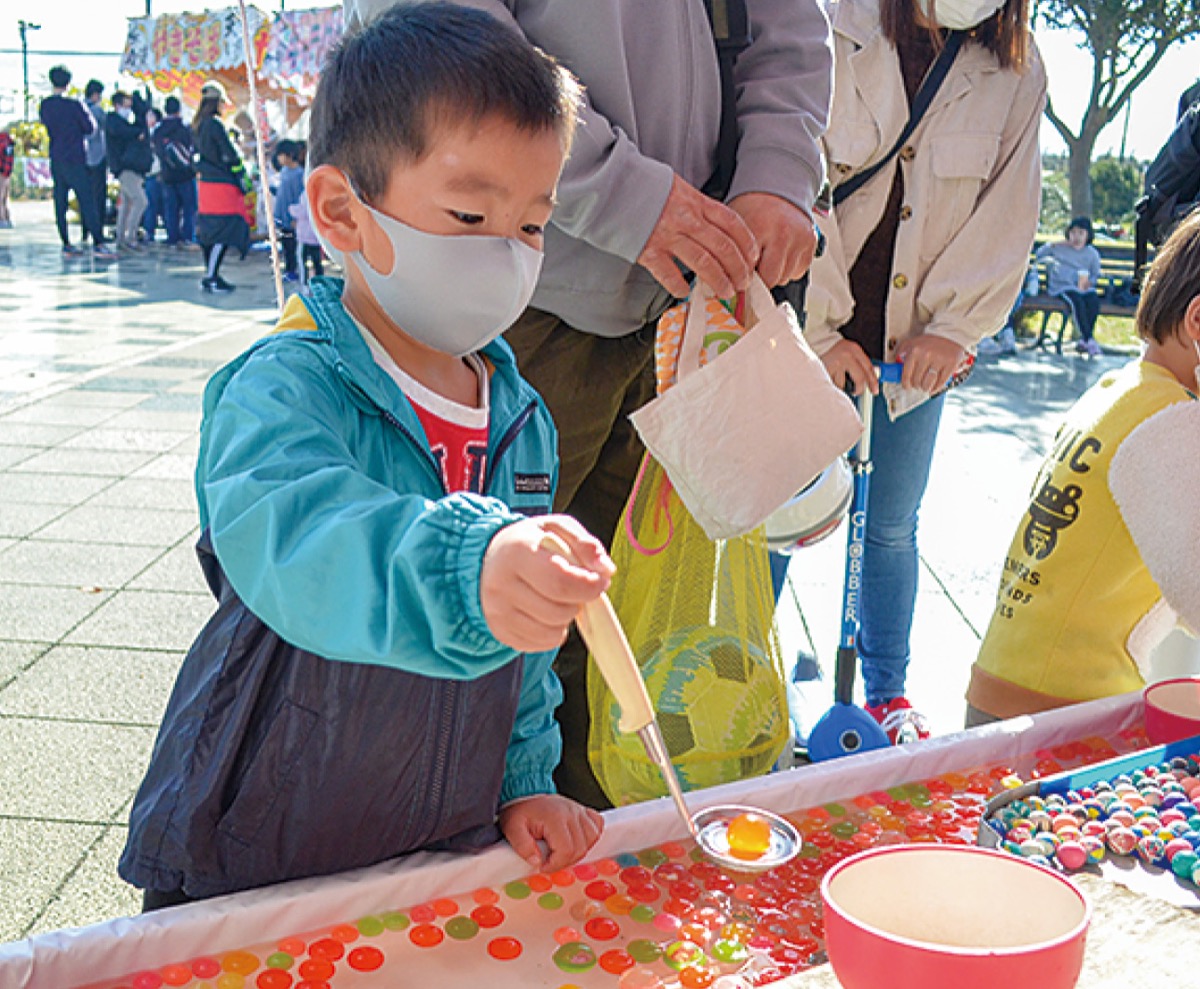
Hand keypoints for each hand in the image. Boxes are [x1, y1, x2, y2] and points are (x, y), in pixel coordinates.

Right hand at [481, 515, 614, 653]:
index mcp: (517, 552)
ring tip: (558, 597)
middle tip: (577, 587)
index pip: (560, 581)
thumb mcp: (557, 528)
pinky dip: (554, 631)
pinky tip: (546, 610)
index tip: (600, 582)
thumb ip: (586, 544)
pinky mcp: (500, 632)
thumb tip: (606, 570)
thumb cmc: (531, 543)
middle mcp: (501, 585)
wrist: (490, 559)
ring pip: (553, 632)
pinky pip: (543, 644)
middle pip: (559, 611)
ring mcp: (498, 612)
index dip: (589, 586)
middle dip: (579, 602)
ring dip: (567, 617)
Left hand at [499, 794, 604, 870]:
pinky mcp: (584, 811)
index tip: (543, 866)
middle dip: (564, 861)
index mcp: (554, 817)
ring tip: (561, 853)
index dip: (555, 864)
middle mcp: (571, 812)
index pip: (566, 850)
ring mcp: (579, 810)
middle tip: (550, 862)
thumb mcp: (512, 828)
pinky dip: (590, 837)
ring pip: (591, 839)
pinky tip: (577, 841)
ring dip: (578, 851)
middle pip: (580, 848)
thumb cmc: (520, 812)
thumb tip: (537, 861)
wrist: (525, 794)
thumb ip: (522, 846)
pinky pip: (597, 826)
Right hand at [637, 174, 758, 297]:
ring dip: (718, 281)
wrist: (611, 185)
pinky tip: (685, 292)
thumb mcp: (679, 188)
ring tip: (725, 292)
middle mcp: (686, 219)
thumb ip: (698, 207)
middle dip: (738, 269)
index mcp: (696, 202)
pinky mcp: (648, 250)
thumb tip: (715, 228)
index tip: (753, 258)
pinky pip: (669, 274)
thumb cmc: (644, 187)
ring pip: (704, 263)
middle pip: (723, 247)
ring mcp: (667, 235)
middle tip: (743, 282)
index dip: (747, 243)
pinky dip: (680, 286)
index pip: (732, 224)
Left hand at [728, 193, 817, 287]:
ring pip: (784, 278)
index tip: (736, 279)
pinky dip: (787, 268)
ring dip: (773, 274)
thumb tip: (724, 284)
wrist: (777, 190)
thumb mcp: (734, 227)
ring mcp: (800, 239)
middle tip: (752, 269)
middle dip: (759, 279)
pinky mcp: (811, 244)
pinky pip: (797, 272)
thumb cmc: (753, 211)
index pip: (748, 270)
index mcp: (759, 227)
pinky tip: (780, 254)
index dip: (740, 277)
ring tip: (766, 256)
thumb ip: (731, 253)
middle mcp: (783, 233)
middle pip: (770, 279)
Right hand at [819, 338, 878, 396]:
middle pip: (860, 378)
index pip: (869, 367)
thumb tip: (871, 377)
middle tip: (857, 392)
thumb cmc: (829, 350)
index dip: (873, 381)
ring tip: (833, 378)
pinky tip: (827, 378)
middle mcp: (847, 354)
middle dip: (859, 389)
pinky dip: (830, 384)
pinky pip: (832, 384)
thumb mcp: (847, 352)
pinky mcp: (827, 369)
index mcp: (854, 349)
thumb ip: (858, 363)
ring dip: (840, 385)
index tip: (875, 389)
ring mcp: (837, 362)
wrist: (812, 345)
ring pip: (844, 383)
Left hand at [895, 335, 966, 393]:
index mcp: (915, 351)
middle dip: (916, 385)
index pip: (907, 373)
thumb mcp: (913, 342)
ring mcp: (940, 360)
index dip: (906, 383)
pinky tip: (933, 387)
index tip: (907, 386)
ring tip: (925, 386)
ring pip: (928, 383)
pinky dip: (936, 388)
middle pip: (917, 380)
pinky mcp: (951, 364)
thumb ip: (902, 351)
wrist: (950, 335)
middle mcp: (927, 355)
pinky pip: (940, 383)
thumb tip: (895, 364)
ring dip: (925, 388)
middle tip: (918, 385)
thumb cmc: (929, 342)